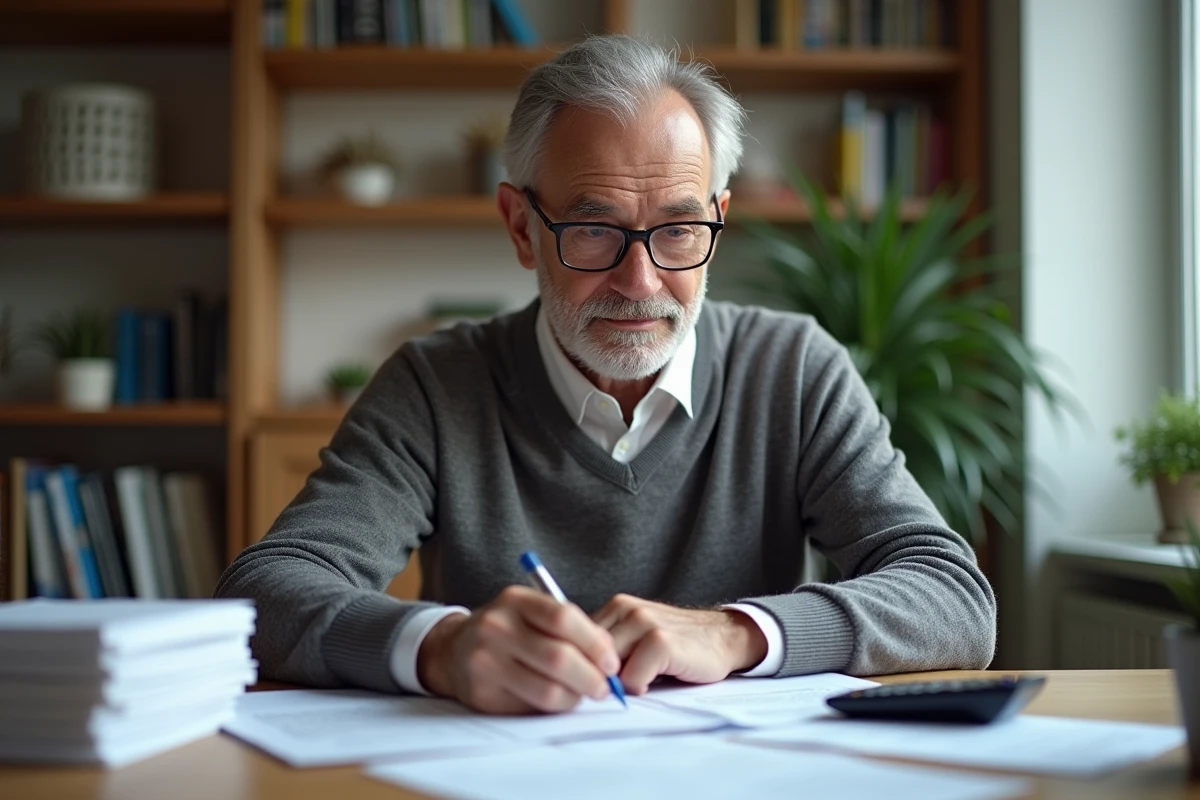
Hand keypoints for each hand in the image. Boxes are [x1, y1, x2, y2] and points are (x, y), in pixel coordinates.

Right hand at [416, 586, 621, 714]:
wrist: (453, 649)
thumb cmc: (508, 630)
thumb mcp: (532, 613)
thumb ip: (570, 627)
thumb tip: (609, 654)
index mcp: (515, 600)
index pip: (563, 618)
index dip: (595, 643)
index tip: (611, 662)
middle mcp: (496, 627)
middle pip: (558, 658)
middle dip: (591, 677)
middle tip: (604, 688)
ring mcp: (485, 661)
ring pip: (547, 689)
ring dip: (574, 697)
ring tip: (581, 694)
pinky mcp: (482, 693)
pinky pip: (530, 707)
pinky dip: (552, 707)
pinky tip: (556, 699)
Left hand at [591, 595, 767, 695]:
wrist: (723, 636)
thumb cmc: (678, 643)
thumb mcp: (636, 637)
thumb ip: (609, 647)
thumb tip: (575, 674)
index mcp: (616, 607)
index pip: (576, 640)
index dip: (583, 665)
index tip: (595, 679)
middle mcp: (626, 609)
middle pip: (588, 655)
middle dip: (598, 677)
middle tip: (618, 686)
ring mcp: (644, 623)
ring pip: (606, 667)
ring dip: (620, 683)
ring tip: (640, 679)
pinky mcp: (661, 641)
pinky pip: (631, 677)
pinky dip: (639, 686)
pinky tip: (654, 680)